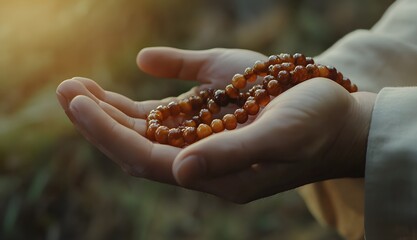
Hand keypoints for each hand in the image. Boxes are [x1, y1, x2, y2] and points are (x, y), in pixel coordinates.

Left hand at [56, 47, 375, 202]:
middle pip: (138, 144)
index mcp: (215, 174)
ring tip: (78, 86)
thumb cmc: (317, 126)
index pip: (148, 159)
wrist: (340, 116)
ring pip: (148, 127)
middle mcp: (204, 158)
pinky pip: (172, 105)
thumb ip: (233, 155)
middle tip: (66, 90)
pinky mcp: (214, 112)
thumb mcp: (281, 138)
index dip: (109, 134)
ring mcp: (206, 135)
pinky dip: (147, 91)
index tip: (78, 103)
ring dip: (112, 108)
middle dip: (99, 120)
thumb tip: (181, 171)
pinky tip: (131, 73)